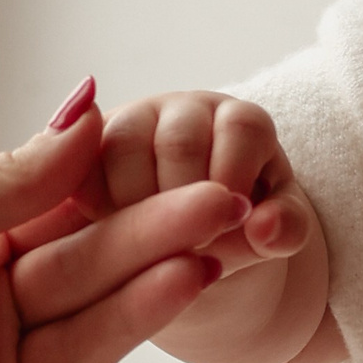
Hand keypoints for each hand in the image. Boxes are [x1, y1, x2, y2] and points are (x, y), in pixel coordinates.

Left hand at [0, 80, 256, 362]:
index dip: (128, 193)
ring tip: (204, 266)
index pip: (69, 214)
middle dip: (158, 240)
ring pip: (94, 346)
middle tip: (227, 209)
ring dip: (151, 310)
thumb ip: (4, 181)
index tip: (191, 162)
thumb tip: (89, 109)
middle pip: (92, 275)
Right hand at [89, 91, 314, 267]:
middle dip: (180, 203)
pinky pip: (77, 163)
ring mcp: (133, 123)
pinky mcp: (87, 148)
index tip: (223, 229)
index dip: (232, 182)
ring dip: (132, 207)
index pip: (240, 130)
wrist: (189, 245)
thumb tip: (266, 228)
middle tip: (181, 250)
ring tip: (146, 249)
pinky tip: (108, 237)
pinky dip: (91, 204)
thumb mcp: (271, 235)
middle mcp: (185, 111)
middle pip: (178, 140)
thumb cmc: (238, 232)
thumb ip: (284, 230)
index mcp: (240, 122)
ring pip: (121, 147)